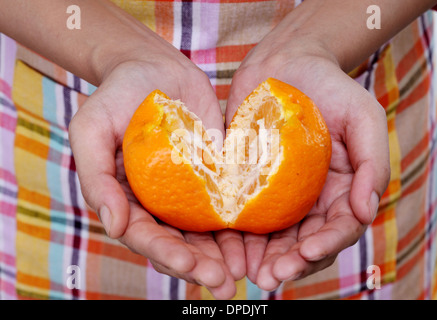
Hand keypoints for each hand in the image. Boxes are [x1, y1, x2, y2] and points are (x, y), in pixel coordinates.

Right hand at [69, 47, 243, 298]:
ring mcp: (188, 190)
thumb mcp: (91, 131)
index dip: (166, 253)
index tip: (189, 265)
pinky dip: (239, 223)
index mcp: (126, 199)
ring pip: (204, 232)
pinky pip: (226, 202)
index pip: (145, 236)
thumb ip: (97, 178)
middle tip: (224, 282)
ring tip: (243, 272)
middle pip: (178, 242)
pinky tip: (255, 239)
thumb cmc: (115, 96)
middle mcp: (158, 202)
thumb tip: (113, 226)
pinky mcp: (213, 174)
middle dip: (199, 265)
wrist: (153, 67)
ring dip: (223, 255)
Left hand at [226, 26, 389, 289]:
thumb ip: (373, 164)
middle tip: (270, 276)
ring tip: (249, 272)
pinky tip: (229, 249)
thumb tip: (367, 212)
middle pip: (305, 241)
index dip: (327, 244)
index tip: (306, 252)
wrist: (285, 64)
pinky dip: (240, 235)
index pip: (340, 228)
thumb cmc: (329, 87)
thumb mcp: (364, 118)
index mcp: (343, 189)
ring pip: (276, 237)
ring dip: (264, 258)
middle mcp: (312, 199)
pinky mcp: (250, 183)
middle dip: (291, 262)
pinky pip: (246, 214)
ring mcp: (280, 194)